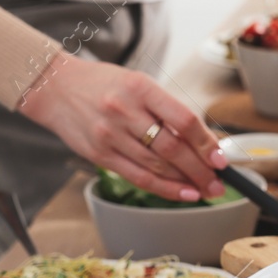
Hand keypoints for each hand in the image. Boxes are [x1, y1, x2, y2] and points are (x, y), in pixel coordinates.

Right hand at [19, 55, 227, 202]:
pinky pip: (138, 176)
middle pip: (173, 147)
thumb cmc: (104, 84)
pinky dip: (164, 188)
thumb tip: (203, 141)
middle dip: (201, 169)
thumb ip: (167, 110)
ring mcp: (110, 135)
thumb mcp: (139, 84)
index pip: (183, 118)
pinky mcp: (99, 155)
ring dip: (186, 181)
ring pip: (157, 165)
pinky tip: (183, 193)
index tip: (221, 159)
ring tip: (206, 190)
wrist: (56, 88)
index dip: (206, 142)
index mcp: (141, 87)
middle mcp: (125, 111)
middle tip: (219, 183)